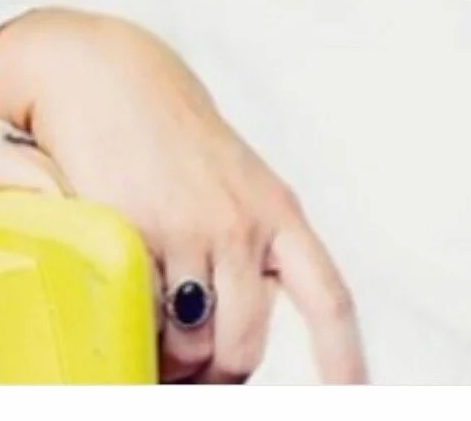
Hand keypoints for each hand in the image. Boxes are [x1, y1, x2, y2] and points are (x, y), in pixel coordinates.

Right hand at [0, 9, 365, 384]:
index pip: (327, 298)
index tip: (354, 397)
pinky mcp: (136, 233)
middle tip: (189, 371)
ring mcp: (191, 229)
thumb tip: (235, 339)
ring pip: (193, 345)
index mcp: (279, 213)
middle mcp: (243, 223)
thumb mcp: (236, 188)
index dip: (343, 358)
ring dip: (172, 362)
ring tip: (153, 338)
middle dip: (217, 375)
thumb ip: (250, 252)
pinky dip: (132, 331)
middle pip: (244, 346)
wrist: (116, 82)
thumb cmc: (176, 146)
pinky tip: (125, 306)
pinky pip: (141, 319)